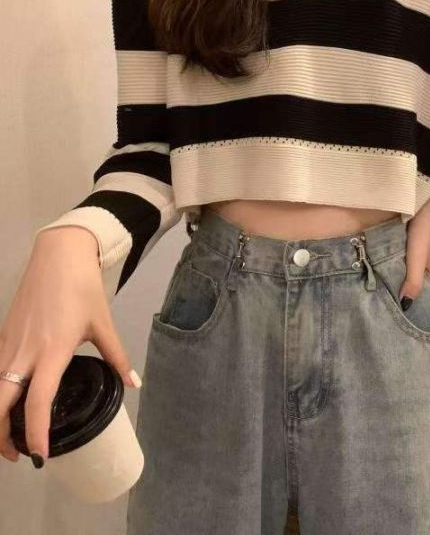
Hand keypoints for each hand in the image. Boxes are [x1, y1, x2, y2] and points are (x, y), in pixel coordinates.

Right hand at [0, 227, 140, 467]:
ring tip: (11, 435)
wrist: (58, 256)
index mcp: (52, 352)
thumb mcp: (103, 324)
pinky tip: (8, 402)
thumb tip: (133, 383)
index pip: (37, 402)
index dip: (35, 432)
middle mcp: (24, 352)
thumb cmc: (83, 289)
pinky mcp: (2, 335)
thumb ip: (116, 357)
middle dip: (1, 436)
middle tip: (18, 455)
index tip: (41, 454)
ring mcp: (8, 344)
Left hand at [400, 194, 429, 315]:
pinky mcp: (417, 240)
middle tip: (418, 316)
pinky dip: (408, 271)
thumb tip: (407, 306)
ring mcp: (425, 251)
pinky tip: (396, 270)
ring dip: (418, 286)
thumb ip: (413, 279)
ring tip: (404, 296)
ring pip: (422, 274)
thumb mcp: (418, 256)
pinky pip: (413, 261)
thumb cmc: (426, 230)